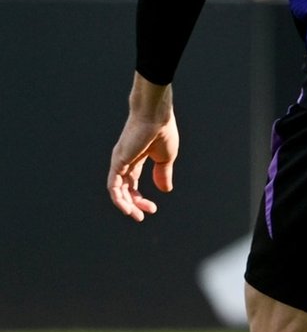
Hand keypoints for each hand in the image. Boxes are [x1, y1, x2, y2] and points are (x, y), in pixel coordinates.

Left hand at [108, 76, 178, 221]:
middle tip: (144, 215)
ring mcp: (119, 162)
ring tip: (136, 215)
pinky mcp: (117, 162)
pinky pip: (113, 185)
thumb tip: (165, 190)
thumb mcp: (166, 157)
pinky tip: (126, 208)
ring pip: (117, 190)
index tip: (153, 209)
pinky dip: (118, 198)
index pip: (133, 184)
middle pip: (124, 189)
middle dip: (134, 204)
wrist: (156, 116)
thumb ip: (163, 174)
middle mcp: (124, 162)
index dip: (141, 199)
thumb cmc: (163, 131)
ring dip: (126, 205)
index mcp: (137, 159)